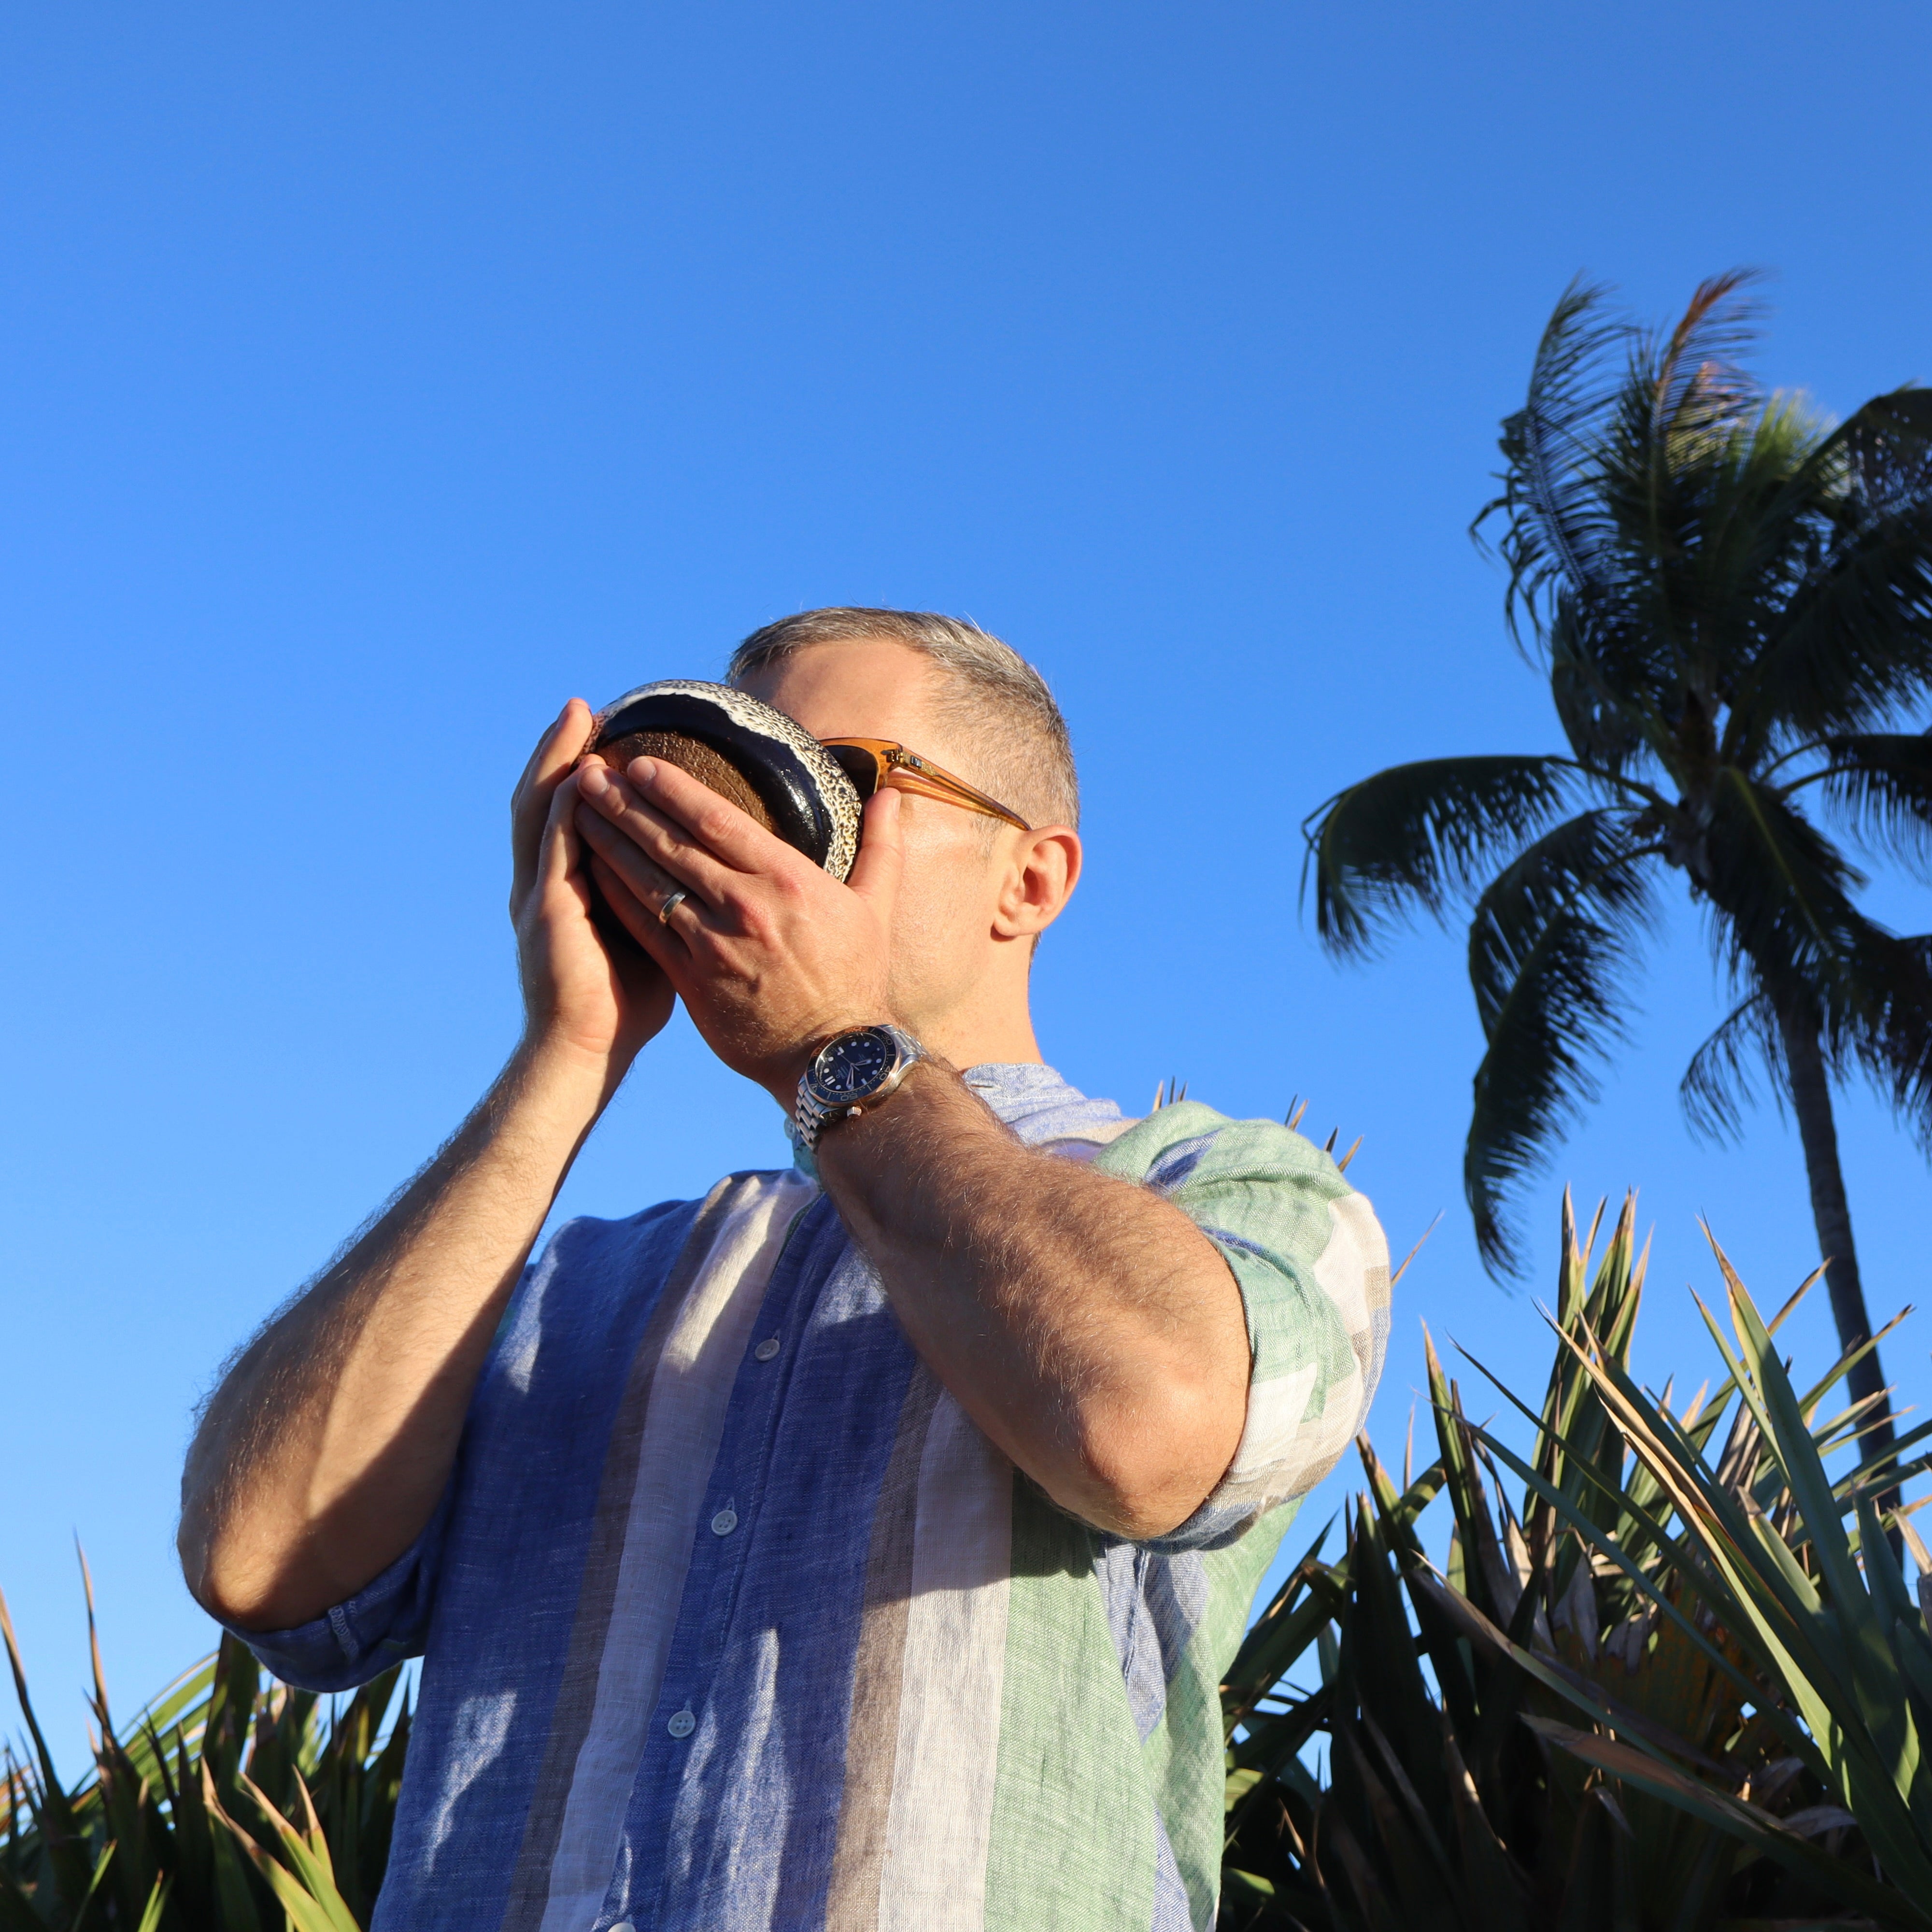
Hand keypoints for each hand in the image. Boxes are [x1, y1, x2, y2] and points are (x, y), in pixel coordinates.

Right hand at [510, 700, 675, 1077]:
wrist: (590, 1048)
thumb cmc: (626, 999)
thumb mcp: (652, 930)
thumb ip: (663, 892)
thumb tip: (709, 868)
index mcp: (574, 884)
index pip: (577, 814)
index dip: (588, 770)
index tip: (608, 729)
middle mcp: (550, 879)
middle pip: (553, 799)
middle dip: (567, 750)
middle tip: (587, 706)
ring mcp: (542, 892)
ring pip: (544, 811)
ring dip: (558, 762)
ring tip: (577, 719)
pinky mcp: (545, 910)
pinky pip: (552, 847)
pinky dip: (563, 809)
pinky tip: (579, 778)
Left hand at [573, 755, 903, 1104]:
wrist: (832, 1057)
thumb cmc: (856, 979)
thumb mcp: (876, 908)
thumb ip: (880, 845)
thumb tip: (890, 795)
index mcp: (786, 880)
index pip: (717, 819)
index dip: (673, 788)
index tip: (640, 764)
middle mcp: (744, 905)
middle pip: (672, 843)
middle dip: (625, 804)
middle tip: (590, 772)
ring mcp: (713, 944)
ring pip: (648, 881)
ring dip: (610, 842)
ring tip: (579, 811)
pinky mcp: (692, 979)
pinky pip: (644, 929)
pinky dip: (614, 896)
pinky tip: (589, 872)